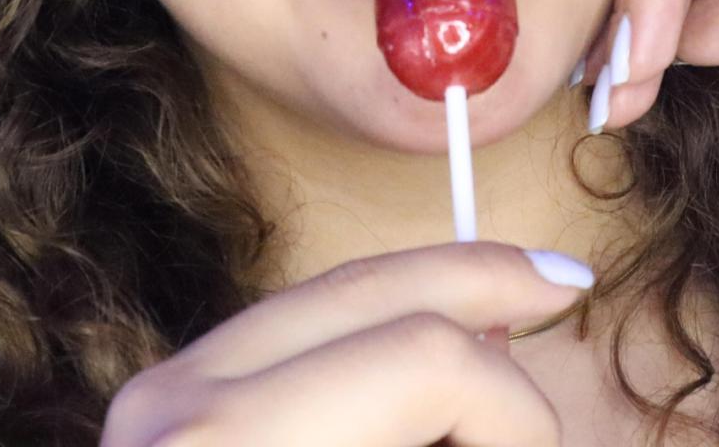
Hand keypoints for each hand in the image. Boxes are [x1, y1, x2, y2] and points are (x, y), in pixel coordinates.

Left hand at [99, 241, 592, 446]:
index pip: (427, 362)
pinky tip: (421, 360)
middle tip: (561, 294)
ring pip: (338, 294)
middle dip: (485, 290)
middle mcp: (178, 406)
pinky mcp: (157, 405)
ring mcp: (158, 397)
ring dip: (429, 304)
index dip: (519, 414)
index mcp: (233, 446)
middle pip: (382, 288)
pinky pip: (297, 331)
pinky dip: (371, 334)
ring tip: (493, 344)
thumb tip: (511, 408)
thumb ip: (457, 429)